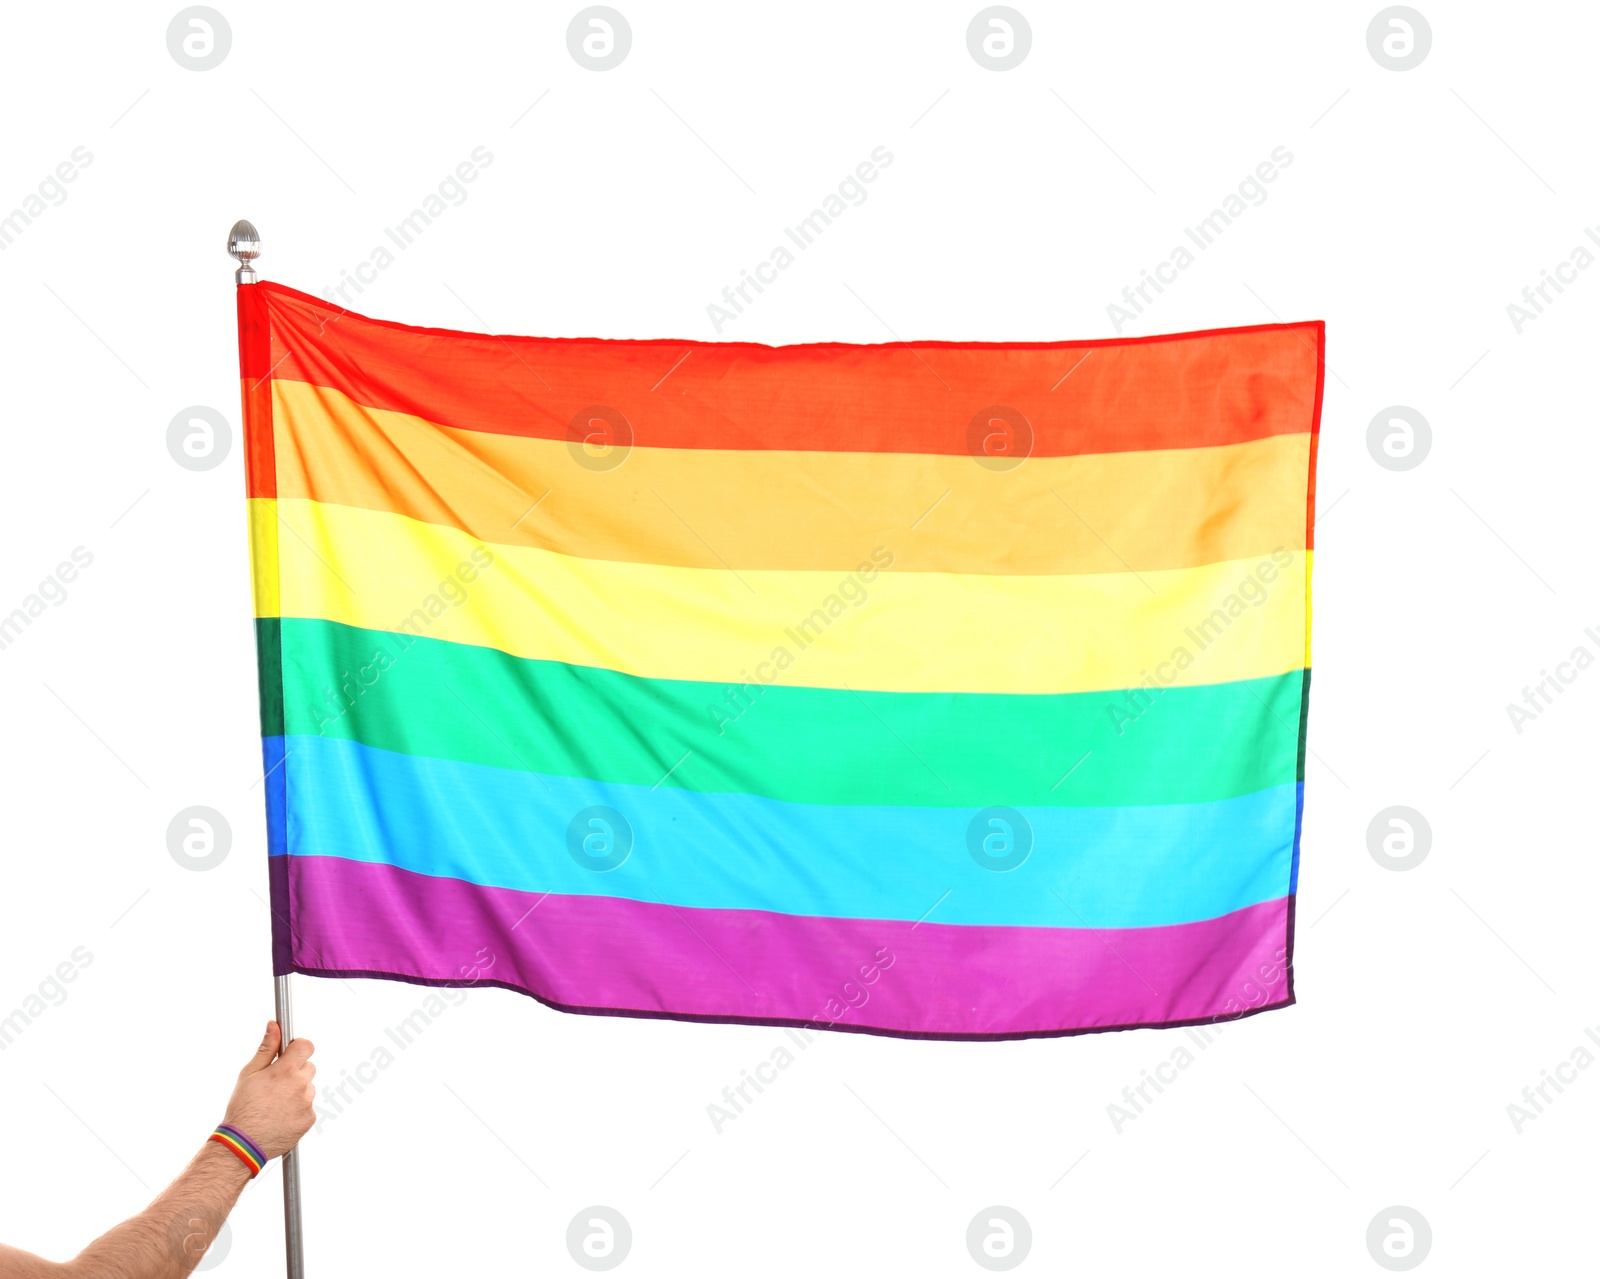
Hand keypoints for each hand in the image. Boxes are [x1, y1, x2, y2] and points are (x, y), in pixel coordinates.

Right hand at [221, 1021, 315, 1159]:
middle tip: (275, 1085)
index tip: (289, 1053)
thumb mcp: (249, 1073)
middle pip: (308, 1067)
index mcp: (286, 1070)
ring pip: (308, 1088)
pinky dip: (298, 1109)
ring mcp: (307, 1103)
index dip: (298, 1048)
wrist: (243, 1143)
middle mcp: (301, 1085)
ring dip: (297, 1091)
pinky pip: (308, 1107)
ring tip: (274, 1104)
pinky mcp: (309, 1119)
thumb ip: (266, 1048)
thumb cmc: (243, 1107)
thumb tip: (274, 1025)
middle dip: (295, 1071)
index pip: (306, 1046)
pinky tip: (280, 1116)